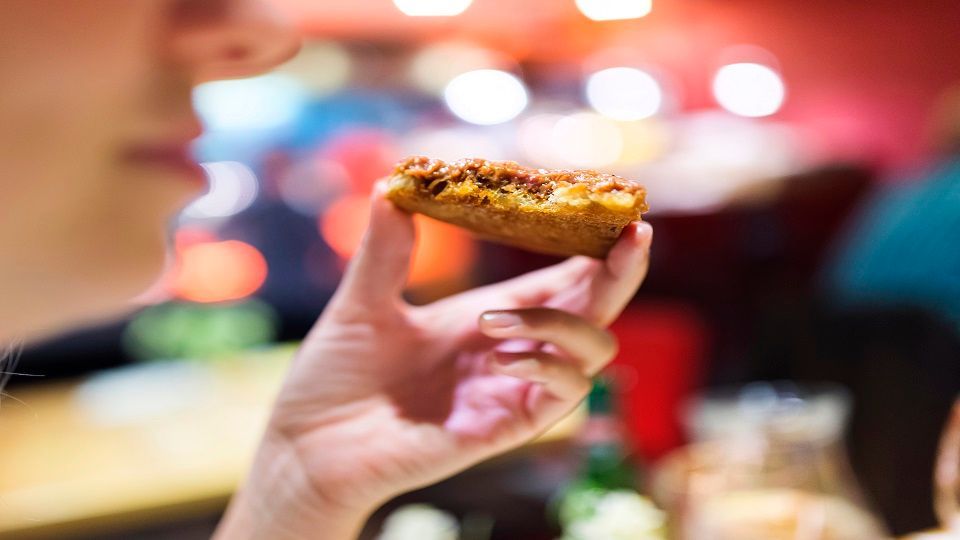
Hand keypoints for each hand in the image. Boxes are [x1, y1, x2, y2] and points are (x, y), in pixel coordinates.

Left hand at [216, 184, 651, 538]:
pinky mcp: (507, 427)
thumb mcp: (362, 301)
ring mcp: (513, 389)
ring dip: (560, 322)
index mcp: (486, 315)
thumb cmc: (336, 377)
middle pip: (595, 309)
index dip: (594, 248)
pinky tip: (499, 357)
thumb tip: (391, 184)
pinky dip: (544, 365)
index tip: (615, 210)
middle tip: (633, 233)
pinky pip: (563, 393)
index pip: (561, 278)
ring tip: (492, 320)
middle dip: (620, 271)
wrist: (309, 443)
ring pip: (593, 351)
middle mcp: (511, 349)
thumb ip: (386, 249)